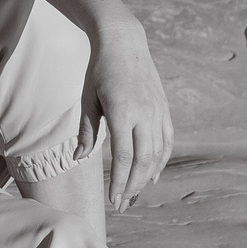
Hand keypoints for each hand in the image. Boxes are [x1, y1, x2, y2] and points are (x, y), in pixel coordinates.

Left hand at [83, 19, 171, 211]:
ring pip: (158, 154)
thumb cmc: (99, 70)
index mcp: (123, 112)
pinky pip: (167, 141)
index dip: (120, 181)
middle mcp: (145, 114)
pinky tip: (153, 175)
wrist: (124, 42)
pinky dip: (162, 161)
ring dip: (147, 177)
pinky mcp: (164, 109)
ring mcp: (158, 112)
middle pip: (144, 161)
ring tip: (135, 194)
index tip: (113, 200)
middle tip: (123, 205)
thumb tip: (79, 158)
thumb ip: (86, 131)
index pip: (124, 156)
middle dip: (133, 186)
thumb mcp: (88, 99)